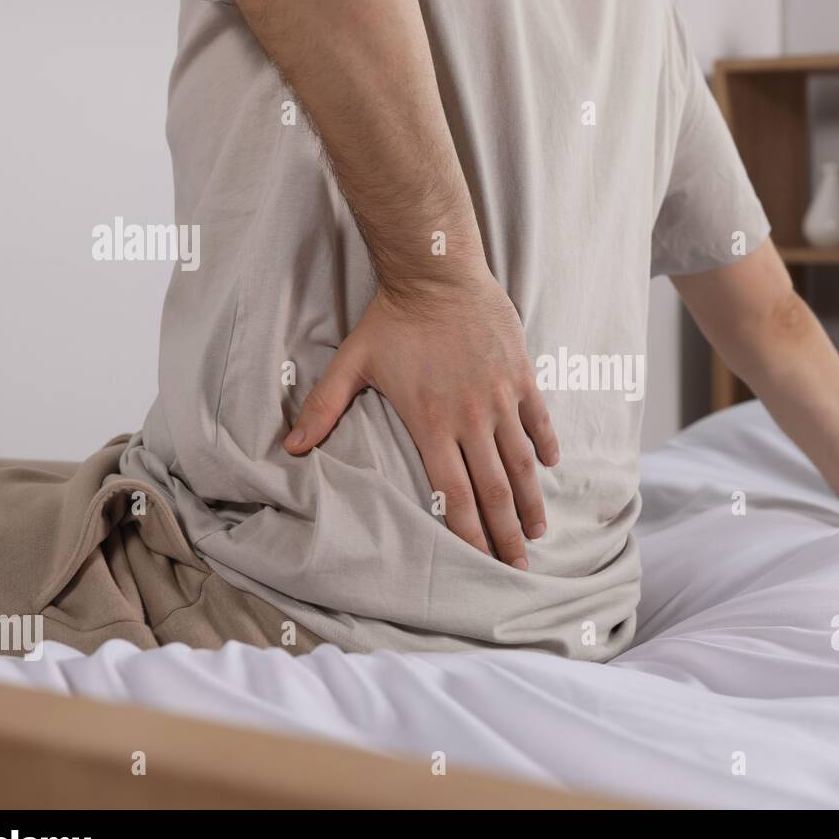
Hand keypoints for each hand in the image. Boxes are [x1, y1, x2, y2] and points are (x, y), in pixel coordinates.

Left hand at [284, 270, 559, 569]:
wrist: (437, 272)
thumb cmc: (393, 318)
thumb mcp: (351, 362)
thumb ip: (323, 409)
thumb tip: (289, 448)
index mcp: (431, 424)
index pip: (455, 494)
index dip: (469, 533)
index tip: (479, 563)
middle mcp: (471, 418)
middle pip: (494, 490)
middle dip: (506, 533)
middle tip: (517, 566)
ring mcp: (500, 397)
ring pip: (521, 462)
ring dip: (530, 500)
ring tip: (537, 530)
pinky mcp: (520, 375)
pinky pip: (538, 419)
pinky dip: (546, 445)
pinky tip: (550, 467)